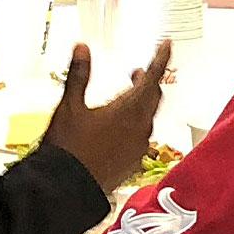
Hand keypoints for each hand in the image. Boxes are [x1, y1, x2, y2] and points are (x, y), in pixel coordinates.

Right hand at [41, 41, 170, 193]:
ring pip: (148, 117)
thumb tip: (82, 48)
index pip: (152, 78)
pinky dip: (136, 123)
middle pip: (153, 98)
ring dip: (141, 102)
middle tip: (140, 71)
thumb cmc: (67, 148)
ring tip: (128, 94)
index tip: (167, 45)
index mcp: (128, 110)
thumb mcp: (69, 106)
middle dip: (148, 81)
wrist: (67, 188)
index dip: (160, 59)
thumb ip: (79, 75)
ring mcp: (139, 146)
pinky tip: (120, 126)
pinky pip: (142, 136)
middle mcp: (140, 127)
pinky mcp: (134, 161)